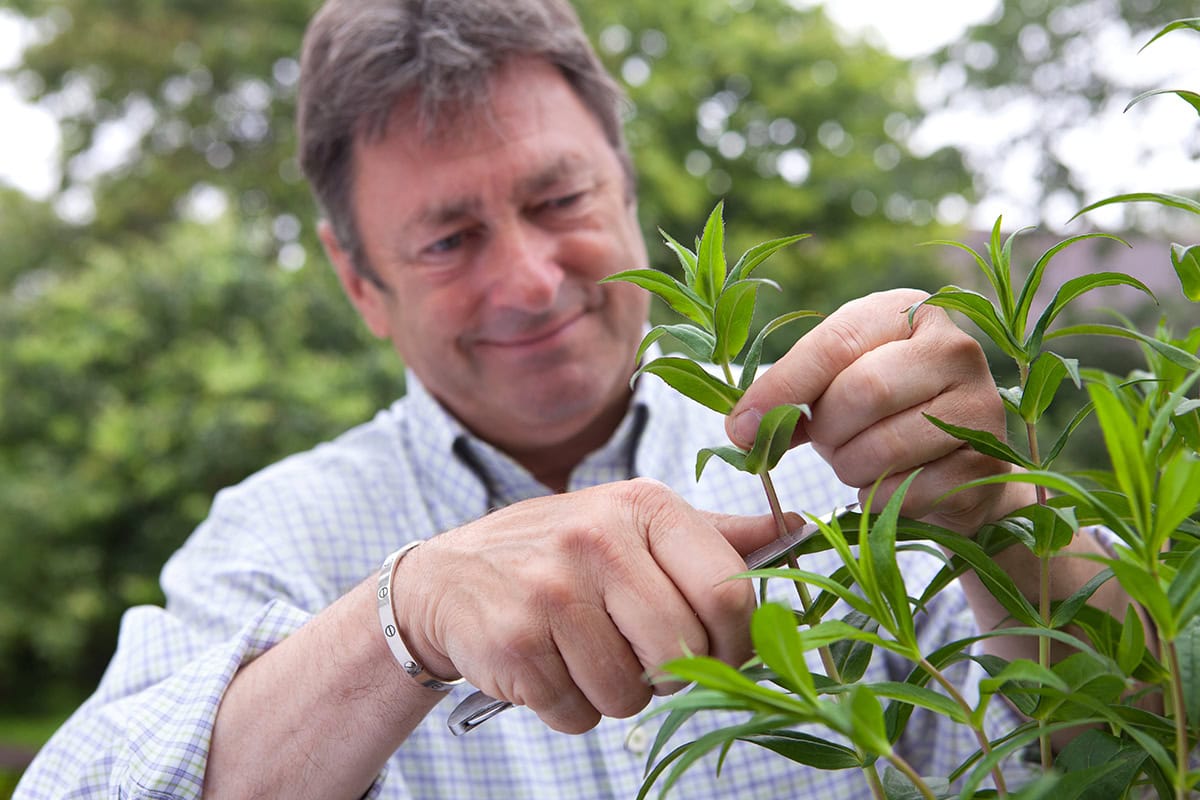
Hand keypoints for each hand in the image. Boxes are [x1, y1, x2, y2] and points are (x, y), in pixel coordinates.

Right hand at [390, 478, 787, 732]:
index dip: (736, 641)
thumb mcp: (632, 525)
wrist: (447, 577)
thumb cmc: (560, 554)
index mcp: (642, 506)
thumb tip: (797, 525)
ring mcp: (550, 590)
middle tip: (639, 654)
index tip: (721, 652)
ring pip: (628, 693)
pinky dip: (568, 707)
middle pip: (682, 651)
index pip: (728, 591)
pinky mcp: (514, 641)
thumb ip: (713, 536)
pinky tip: (546, 664)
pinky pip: (577, 714)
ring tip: (583, 652)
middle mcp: (597, 539)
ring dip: (613, 692)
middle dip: (670, 674)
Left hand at [728, 288, 1031, 533]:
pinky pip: (903, 491)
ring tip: (858, 458)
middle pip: (862, 392)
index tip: (741, 425)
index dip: (782, 387)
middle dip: (825, 430)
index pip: (836, 342)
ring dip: (848, 467)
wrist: (955, 464)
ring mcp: (979, 408)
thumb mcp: (836, 384)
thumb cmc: (880, 412)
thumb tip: (743, 429)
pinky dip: (876, 497)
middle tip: (822, 442)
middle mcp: (956, 348)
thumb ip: (792, 395)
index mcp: (911, 311)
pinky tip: (888, 484)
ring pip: (881, 447)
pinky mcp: (984, 467)